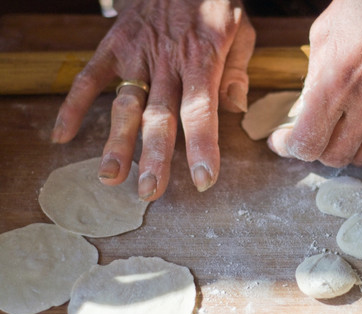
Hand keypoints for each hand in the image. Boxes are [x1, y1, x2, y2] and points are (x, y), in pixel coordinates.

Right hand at [52, 0, 255, 199]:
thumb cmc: (215, 3)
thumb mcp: (241, 30)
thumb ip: (237, 70)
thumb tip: (235, 109)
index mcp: (202, 60)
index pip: (202, 110)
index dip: (202, 147)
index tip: (204, 180)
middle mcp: (167, 62)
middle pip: (160, 116)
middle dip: (155, 156)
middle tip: (149, 191)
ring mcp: (137, 54)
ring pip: (125, 104)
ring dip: (117, 141)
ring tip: (111, 176)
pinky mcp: (114, 46)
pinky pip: (89, 78)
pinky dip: (74, 105)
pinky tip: (63, 136)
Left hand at [268, 0, 361, 166]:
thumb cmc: (359, 11)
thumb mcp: (320, 42)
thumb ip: (312, 84)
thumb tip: (305, 114)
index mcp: (335, 84)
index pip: (307, 144)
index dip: (288, 148)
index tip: (282, 141)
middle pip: (334, 158)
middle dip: (315, 151)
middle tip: (310, 136)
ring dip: (344, 150)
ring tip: (336, 133)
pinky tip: (361, 121)